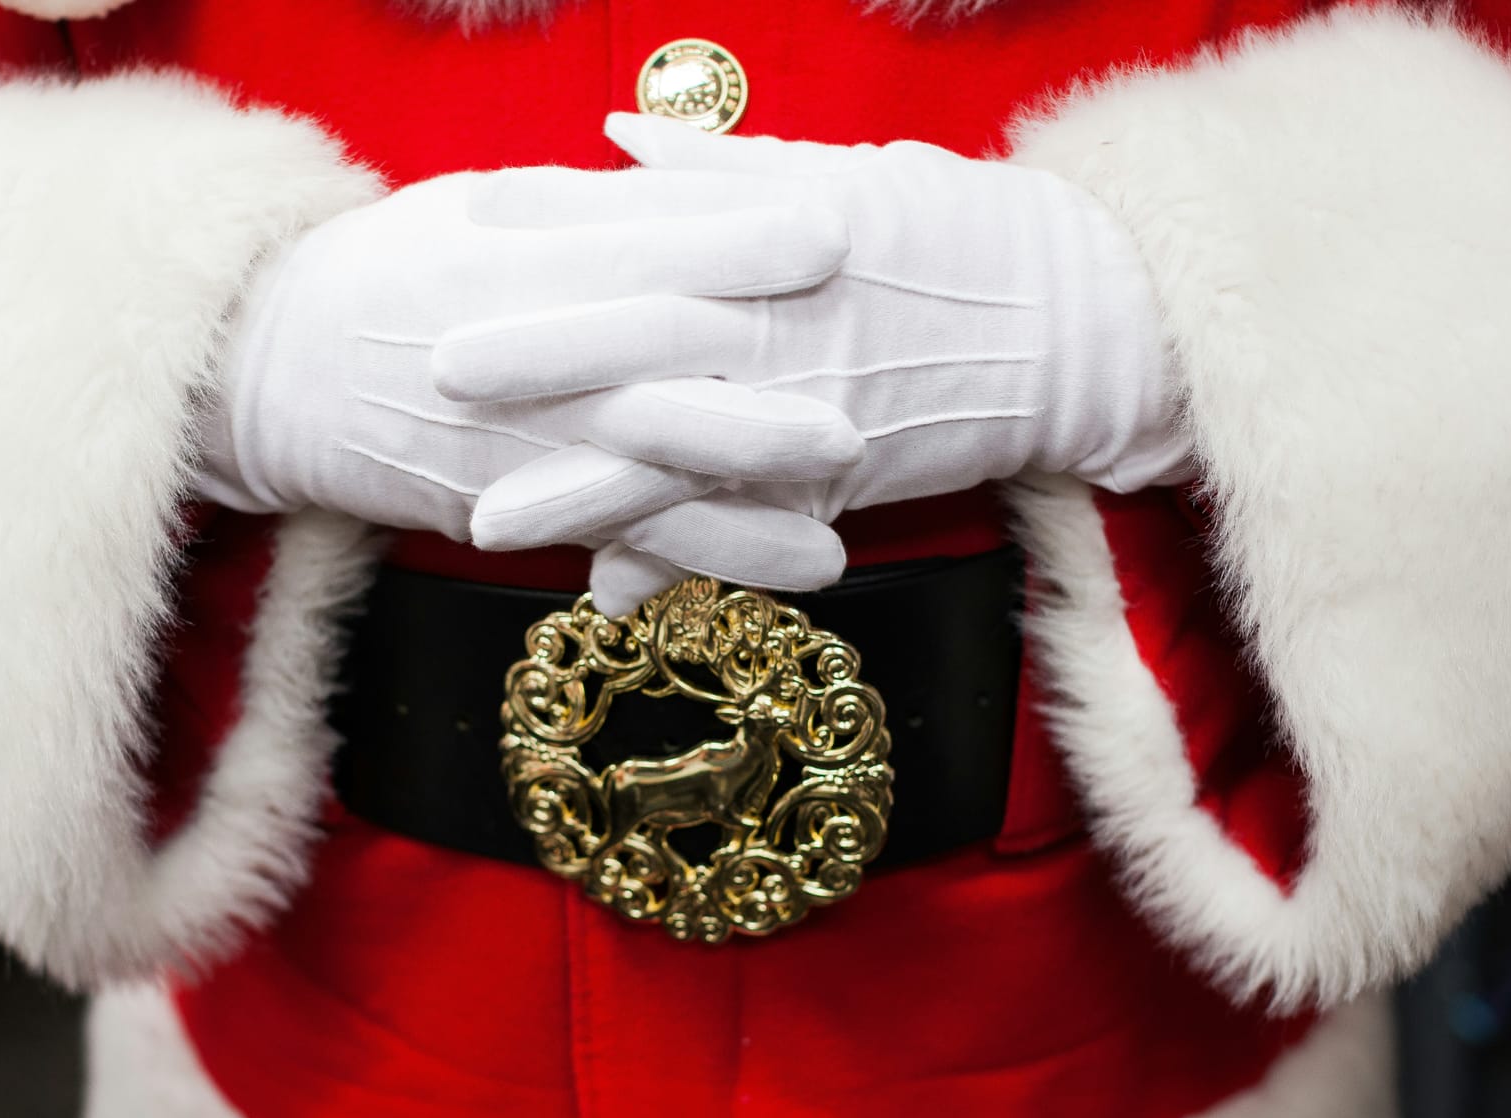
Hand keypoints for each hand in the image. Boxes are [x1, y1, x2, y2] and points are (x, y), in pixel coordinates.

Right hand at [198, 171, 864, 595]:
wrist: (277, 374)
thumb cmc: (392, 269)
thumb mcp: (476, 209)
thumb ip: (585, 206)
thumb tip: (698, 184)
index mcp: (504, 265)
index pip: (632, 253)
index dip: (732, 244)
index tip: (832, 232)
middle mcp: (513, 367)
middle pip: (642, 388)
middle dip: (751, 414)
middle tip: (852, 422)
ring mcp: (509, 449)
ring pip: (634, 487)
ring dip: (734, 520)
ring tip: (835, 536)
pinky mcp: (504, 509)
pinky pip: (608, 537)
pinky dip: (689, 563)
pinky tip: (766, 573)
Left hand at [455, 116, 1187, 565]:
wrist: (1075, 316)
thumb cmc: (957, 231)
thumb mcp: (844, 172)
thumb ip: (719, 164)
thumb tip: (616, 133)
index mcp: (781, 229)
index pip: (650, 219)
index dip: (557, 220)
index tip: (466, 214)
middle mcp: (787, 318)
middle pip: (645, 334)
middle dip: (539, 356)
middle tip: (435, 372)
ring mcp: (810, 403)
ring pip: (681, 452)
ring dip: (580, 490)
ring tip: (485, 524)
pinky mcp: (842, 474)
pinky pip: (749, 524)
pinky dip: (682, 558)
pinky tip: (608, 591)